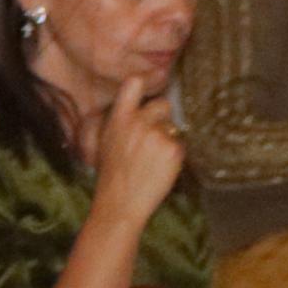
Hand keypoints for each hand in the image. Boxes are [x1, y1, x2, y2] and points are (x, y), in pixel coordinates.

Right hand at [85, 70, 186, 225]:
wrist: (120, 204)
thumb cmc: (112, 176)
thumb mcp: (106, 143)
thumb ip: (122, 121)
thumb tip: (140, 106)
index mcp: (119, 119)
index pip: (133, 84)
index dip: (143, 83)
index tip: (147, 91)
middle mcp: (138, 122)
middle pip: (163, 105)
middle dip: (162, 120)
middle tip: (152, 142)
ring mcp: (157, 135)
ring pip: (173, 128)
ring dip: (167, 141)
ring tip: (152, 162)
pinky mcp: (173, 149)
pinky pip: (180, 145)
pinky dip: (174, 157)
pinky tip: (160, 169)